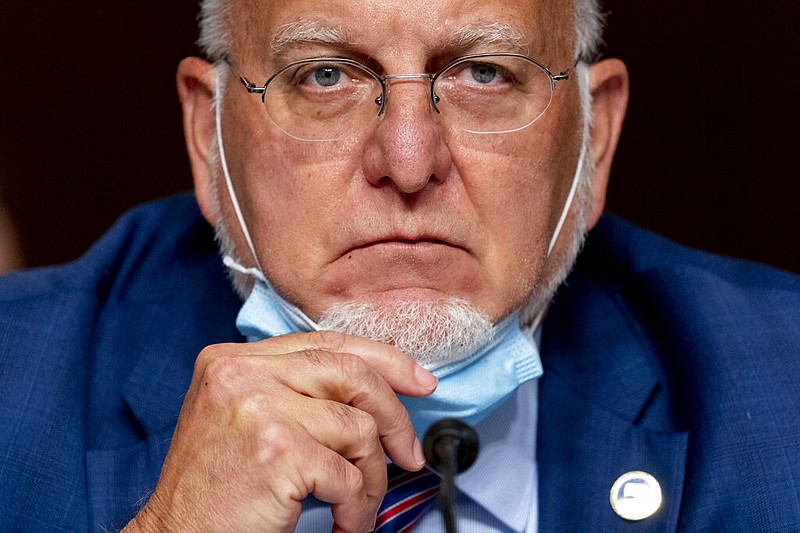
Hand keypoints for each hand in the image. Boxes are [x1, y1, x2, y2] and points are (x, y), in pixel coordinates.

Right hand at [123, 330, 436, 532]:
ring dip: (371, 477)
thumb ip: (296, 392)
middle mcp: (242, 373)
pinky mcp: (275, 450)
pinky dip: (357, 506)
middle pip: (352, 375)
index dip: (383, 360)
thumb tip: (374, 392)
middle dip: (393, 416)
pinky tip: (343, 521)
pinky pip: (348, 474)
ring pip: (357, 429)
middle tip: (408, 453)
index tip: (419, 381)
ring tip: (356, 505)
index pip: (327, 343)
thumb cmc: (214, 490)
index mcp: (235, 359)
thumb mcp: (245, 419)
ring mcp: (258, 408)